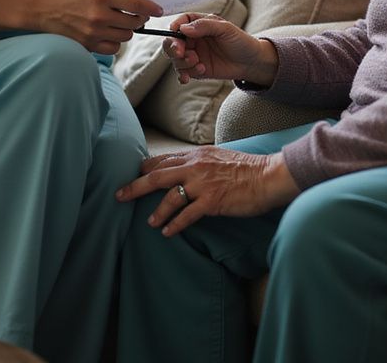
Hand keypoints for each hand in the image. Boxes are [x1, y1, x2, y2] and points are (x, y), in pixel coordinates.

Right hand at [33, 0, 162, 53]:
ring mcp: (93, 32)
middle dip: (139, 19)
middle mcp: (99, 16)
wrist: (41, 8)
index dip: (151, 8)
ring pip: (125, 36)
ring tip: (119, 22)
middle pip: (134, 23)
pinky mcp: (87, 45)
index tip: (158, 9)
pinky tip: (109, 33)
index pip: (136, 4)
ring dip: (127, 30)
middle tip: (135, 14)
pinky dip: (115, 41)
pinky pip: (113, 48)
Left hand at [115, 147, 299, 234]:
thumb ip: (201, 163)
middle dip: (135, 186)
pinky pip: (186, 215)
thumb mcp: (219, 158)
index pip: (164, 159)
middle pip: (157, 175)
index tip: (134, 175)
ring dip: (156, 211)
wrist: (267, 176)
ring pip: (169, 196)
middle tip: (119, 195)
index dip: (146, 168)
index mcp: (197, 155)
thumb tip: (186, 170)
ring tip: (149, 222)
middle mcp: (196, 166)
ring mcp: (203, 184)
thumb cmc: (247, 169)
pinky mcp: (212, 201)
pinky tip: (167, 233)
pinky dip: (174, 225)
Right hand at [164, 14, 277, 85]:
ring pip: (175, 58)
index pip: (180, 22)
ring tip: (198, 63)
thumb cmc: (240, 41)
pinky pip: (182, 72)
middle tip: (181, 53)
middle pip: (172, 41)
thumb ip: (205, 26)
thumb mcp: (226, 29)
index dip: (174, 26)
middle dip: (173, 47)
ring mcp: (193, 54)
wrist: (250, 62)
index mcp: (199, 24)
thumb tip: (184, 28)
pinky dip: (183, 75)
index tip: (175, 32)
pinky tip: (193, 75)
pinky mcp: (195, 69)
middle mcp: (193, 39)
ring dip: (182, 62)